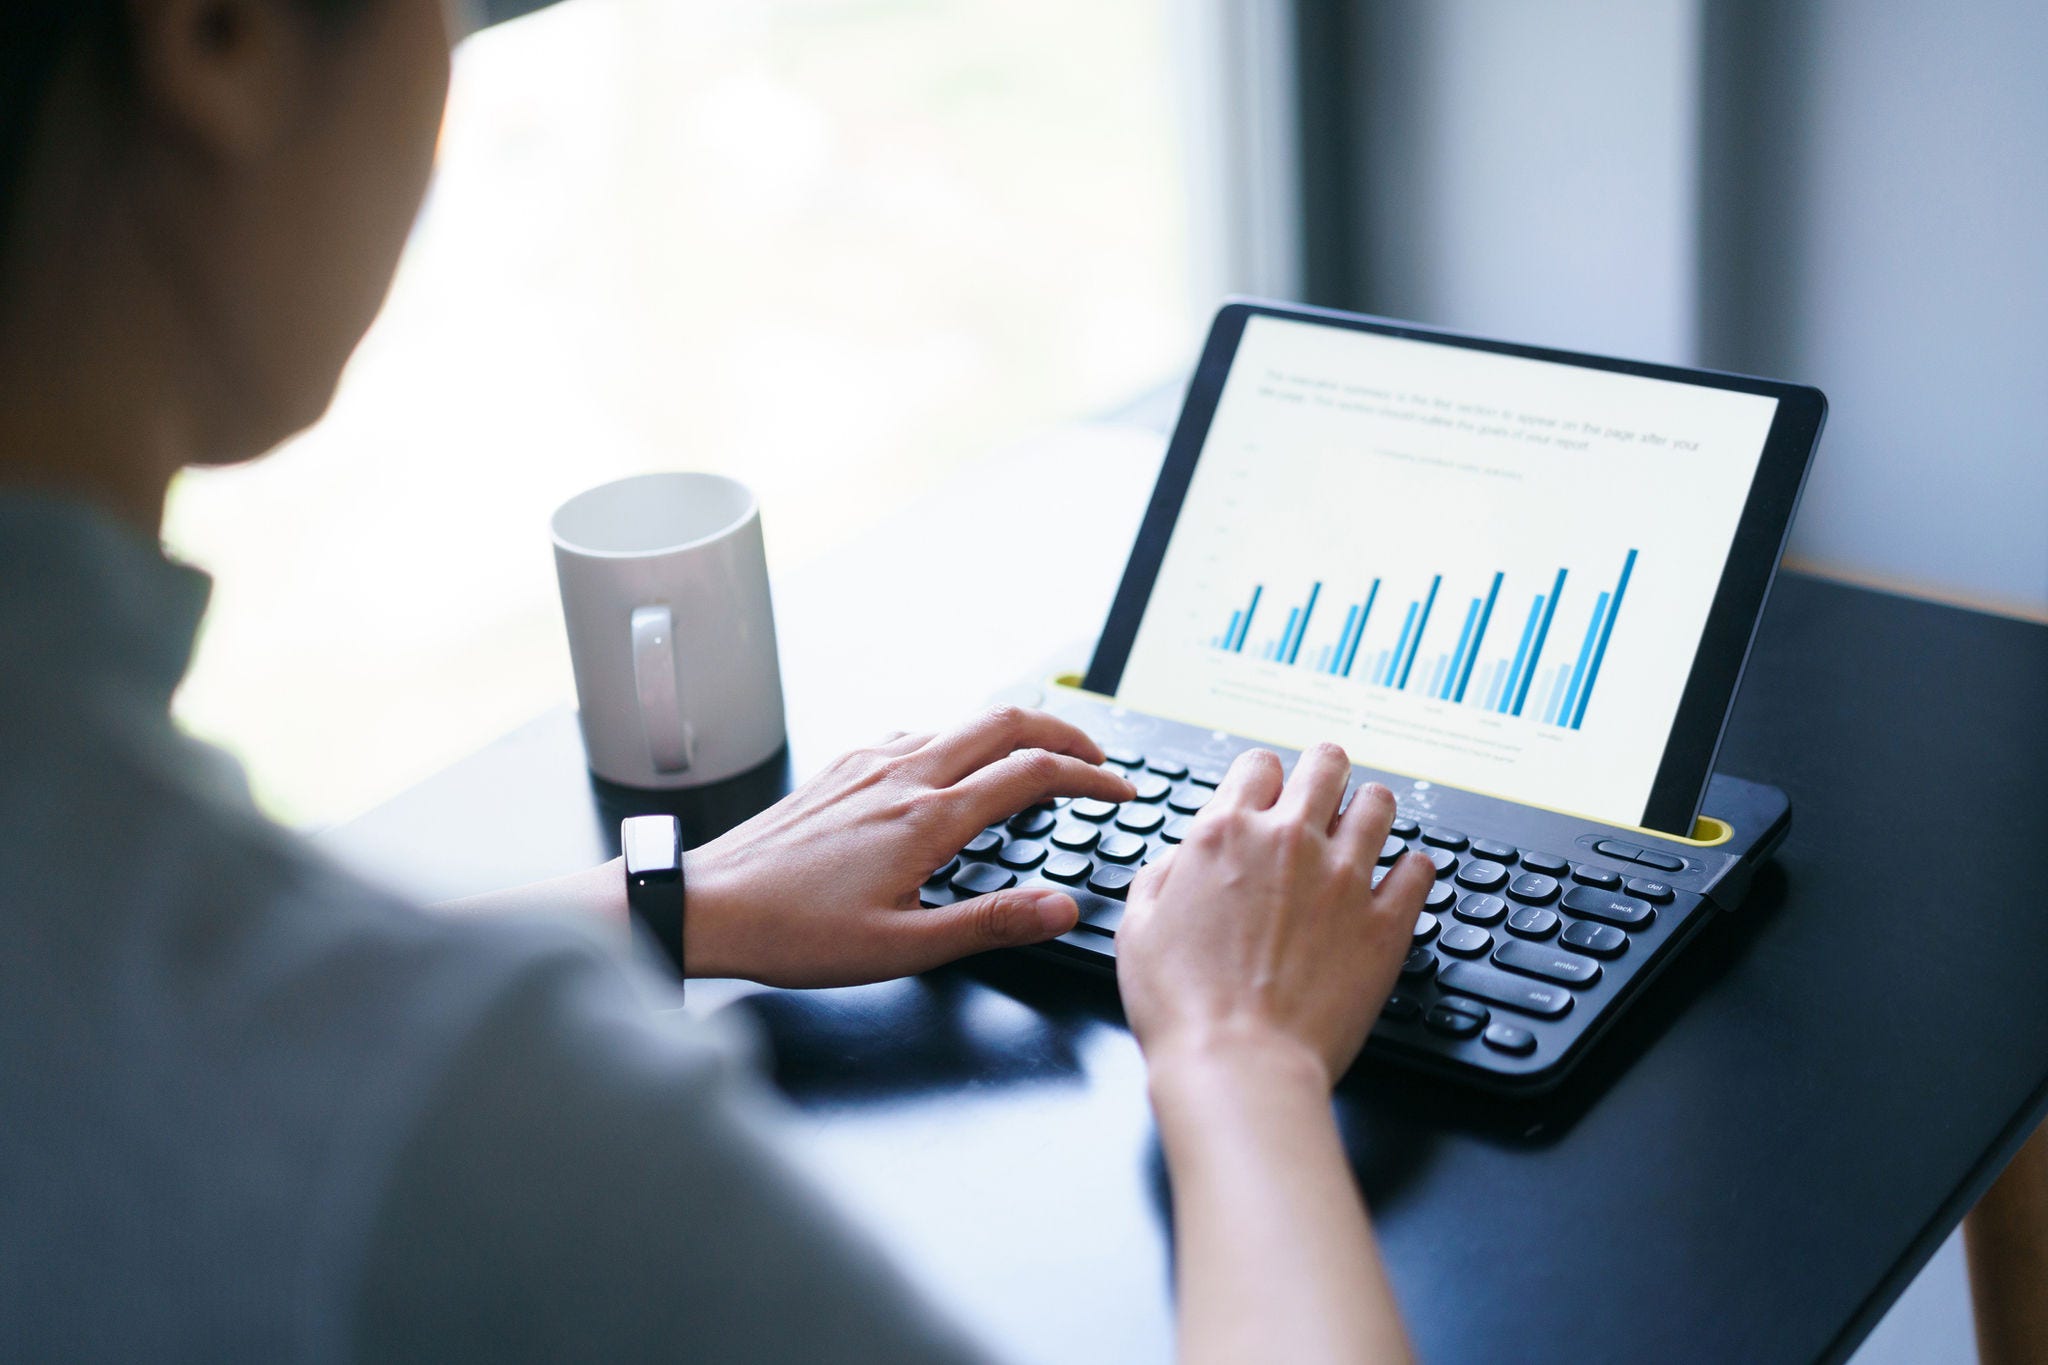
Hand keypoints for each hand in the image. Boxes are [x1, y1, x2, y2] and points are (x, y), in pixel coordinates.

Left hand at [681, 706, 1135, 986]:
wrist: (709, 905)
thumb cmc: (795, 934)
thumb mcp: (902, 948)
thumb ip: (989, 924)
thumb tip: (1060, 908)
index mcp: (927, 817)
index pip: (1034, 774)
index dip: (1091, 777)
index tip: (1120, 791)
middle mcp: (902, 773)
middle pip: (1006, 722)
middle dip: (1064, 733)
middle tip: (1096, 758)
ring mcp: (868, 762)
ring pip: (961, 722)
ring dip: (1013, 734)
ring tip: (1037, 764)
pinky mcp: (842, 767)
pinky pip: (919, 734)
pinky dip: (961, 741)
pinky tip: (954, 772)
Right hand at [1116, 743, 1436, 1085]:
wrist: (1238, 1063)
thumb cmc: (1183, 1007)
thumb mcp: (1139, 926)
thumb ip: (1164, 873)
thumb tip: (1186, 856)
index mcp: (1226, 833)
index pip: (1260, 764)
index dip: (1263, 779)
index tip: (1267, 798)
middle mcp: (1289, 842)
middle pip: (1328, 763)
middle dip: (1324, 773)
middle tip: (1323, 795)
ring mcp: (1345, 879)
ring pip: (1379, 804)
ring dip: (1369, 812)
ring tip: (1362, 832)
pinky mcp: (1386, 922)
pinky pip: (1420, 869)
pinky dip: (1411, 871)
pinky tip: (1397, 883)